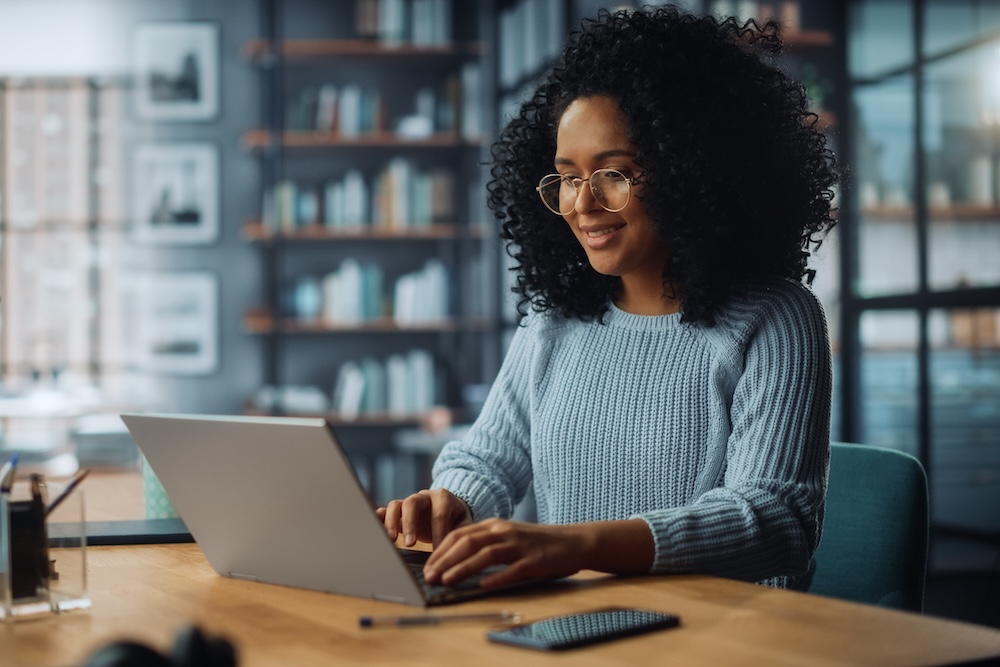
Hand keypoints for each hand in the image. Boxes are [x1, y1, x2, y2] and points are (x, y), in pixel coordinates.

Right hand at [376, 489, 471, 547]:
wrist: (450, 509)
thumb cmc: (457, 519)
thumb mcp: (465, 524)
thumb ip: (461, 534)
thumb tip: (457, 553)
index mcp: (443, 498)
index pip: (439, 514)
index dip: (438, 533)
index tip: (438, 553)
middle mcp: (423, 497)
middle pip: (412, 503)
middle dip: (410, 524)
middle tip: (410, 544)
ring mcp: (408, 502)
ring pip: (396, 505)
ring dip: (392, 522)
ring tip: (390, 540)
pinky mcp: (398, 511)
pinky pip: (385, 510)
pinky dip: (379, 518)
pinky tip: (375, 531)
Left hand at [422, 519, 588, 588]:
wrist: (572, 541)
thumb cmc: (536, 542)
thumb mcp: (507, 536)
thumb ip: (485, 543)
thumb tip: (454, 560)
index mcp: (494, 525)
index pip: (460, 534)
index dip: (441, 550)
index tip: (427, 566)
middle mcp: (504, 532)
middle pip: (468, 543)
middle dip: (445, 560)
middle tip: (429, 576)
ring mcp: (519, 546)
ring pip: (485, 554)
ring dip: (463, 567)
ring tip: (447, 580)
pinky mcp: (533, 561)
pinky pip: (512, 570)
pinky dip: (496, 577)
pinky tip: (483, 586)